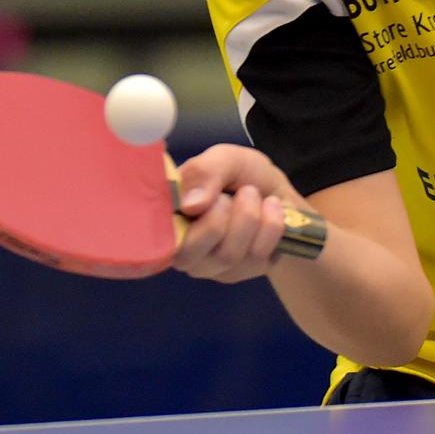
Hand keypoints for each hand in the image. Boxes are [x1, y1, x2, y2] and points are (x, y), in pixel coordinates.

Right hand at [170, 143, 303, 282]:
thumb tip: (189, 206)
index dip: (178, 220)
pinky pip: (256, 257)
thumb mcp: (225, 159)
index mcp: (168, 218)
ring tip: (256, 196)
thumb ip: (204, 173)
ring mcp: (211, 265)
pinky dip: (271, 225)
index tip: (206, 199)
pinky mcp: (241, 274)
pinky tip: (271, 210)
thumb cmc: (242, 175)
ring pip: (227, 255)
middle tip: (240, 191)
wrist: (280, 191)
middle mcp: (182, 248)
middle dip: (221, 215)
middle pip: (190, 252)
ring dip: (250, 216)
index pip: (155, 237)